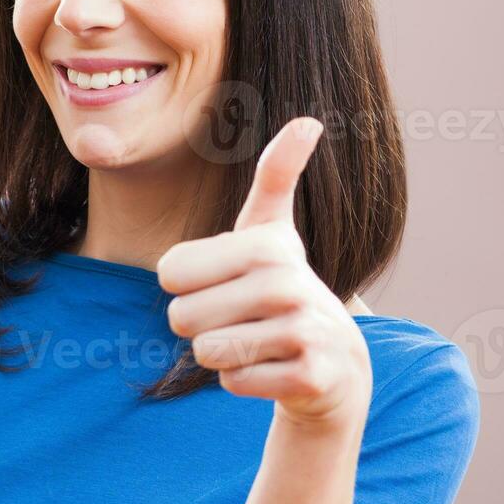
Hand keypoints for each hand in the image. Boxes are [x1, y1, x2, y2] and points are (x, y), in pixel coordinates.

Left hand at [157, 118, 371, 427]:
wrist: (334, 362)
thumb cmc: (281, 288)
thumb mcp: (272, 229)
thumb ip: (277, 175)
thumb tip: (308, 121)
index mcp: (267, 244)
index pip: (169, 272)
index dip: (186, 286)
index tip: (224, 283)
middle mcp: (290, 283)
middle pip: (182, 317)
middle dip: (200, 326)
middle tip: (240, 319)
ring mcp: (305, 331)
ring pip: (208, 352)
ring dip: (222, 355)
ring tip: (257, 341)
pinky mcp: (311, 377)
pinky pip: (234, 382)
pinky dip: (243, 381)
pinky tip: (273, 367)